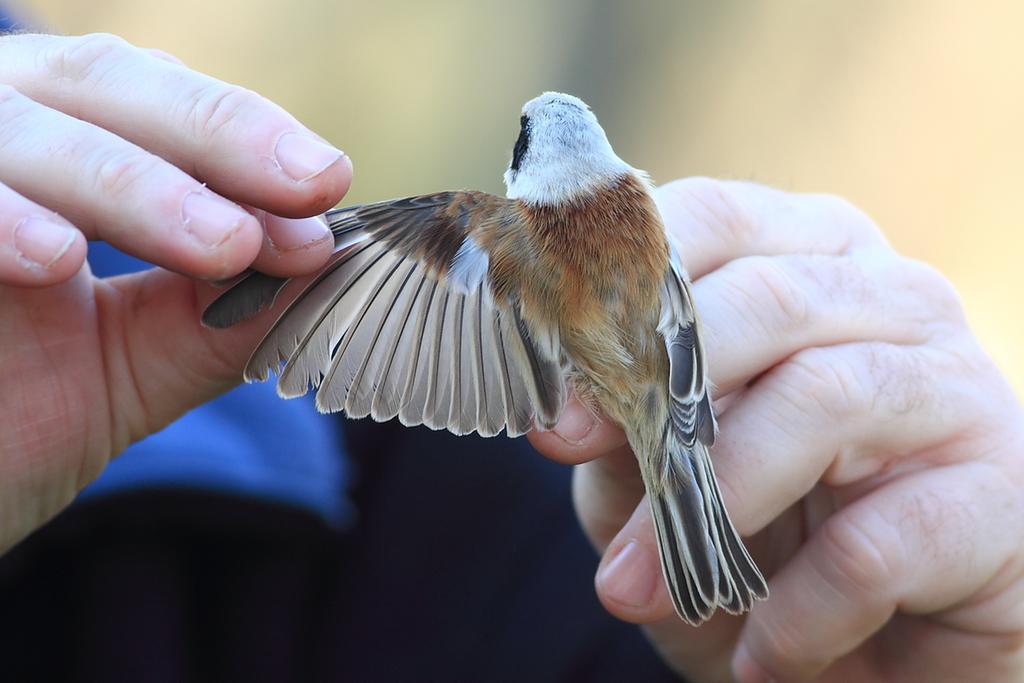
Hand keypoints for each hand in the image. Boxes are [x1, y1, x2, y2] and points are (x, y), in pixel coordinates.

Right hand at [0, 33, 351, 550]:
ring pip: (21, 128)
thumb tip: (325, 269)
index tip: (326, 188)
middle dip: (214, 138)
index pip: (158, 105)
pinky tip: (54, 260)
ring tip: (221, 245)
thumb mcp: (130, 367)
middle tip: (306, 188)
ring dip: (129, 183)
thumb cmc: (5, 418)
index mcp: (58, 150)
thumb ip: (215, 317)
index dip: (243, 135)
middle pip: (100, 84)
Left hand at [530, 178, 1023, 680]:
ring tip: (639, 591)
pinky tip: (760, 651)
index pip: (709, 219)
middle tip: (584, 476)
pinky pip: (878, 542)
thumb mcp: (664, 461)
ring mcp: (957, 385)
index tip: (550, 407)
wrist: (876, 643)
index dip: (614, 298)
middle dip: (658, 396)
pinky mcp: (1001, 495)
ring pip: (823, 398)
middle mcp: (891, 297)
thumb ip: (621, 420)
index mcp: (804, 258)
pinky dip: (798, 607)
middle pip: (766, 297)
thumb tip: (556, 416)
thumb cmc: (760, 525)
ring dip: (715, 507)